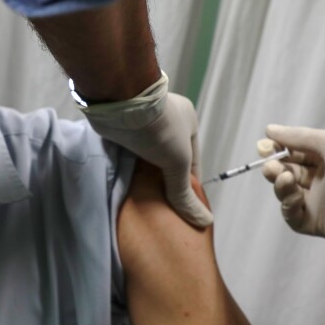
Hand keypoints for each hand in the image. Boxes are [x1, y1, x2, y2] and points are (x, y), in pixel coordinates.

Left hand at [84, 78, 212, 227]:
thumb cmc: (159, 128)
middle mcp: (165, 119)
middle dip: (163, 180)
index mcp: (187, 120)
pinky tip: (124, 183)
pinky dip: (126, 166)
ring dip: (143, 174)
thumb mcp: (178, 162)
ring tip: (142, 200)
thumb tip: (204, 222)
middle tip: (161, 207)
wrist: (121, 103)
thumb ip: (184, 192)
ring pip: (145, 155)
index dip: (189, 184)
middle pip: (166, 157)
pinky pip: (127, 150)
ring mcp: (142, 122)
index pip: (192, 159)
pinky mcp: (121, 126)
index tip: (184, 206)